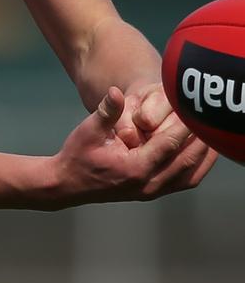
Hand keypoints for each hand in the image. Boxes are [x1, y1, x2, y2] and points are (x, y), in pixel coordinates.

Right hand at [51, 86, 216, 209]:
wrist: (69, 183)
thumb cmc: (78, 154)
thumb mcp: (88, 130)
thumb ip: (107, 111)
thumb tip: (115, 91)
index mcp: (134, 168)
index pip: (168, 145)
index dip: (183, 126)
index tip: (192, 108)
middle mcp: (148, 184)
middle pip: (186, 161)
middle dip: (199, 139)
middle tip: (209, 118)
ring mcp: (151, 191)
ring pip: (190, 175)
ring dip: (203, 155)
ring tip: (213, 134)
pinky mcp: (152, 192)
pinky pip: (184, 181)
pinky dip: (197, 167)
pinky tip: (202, 152)